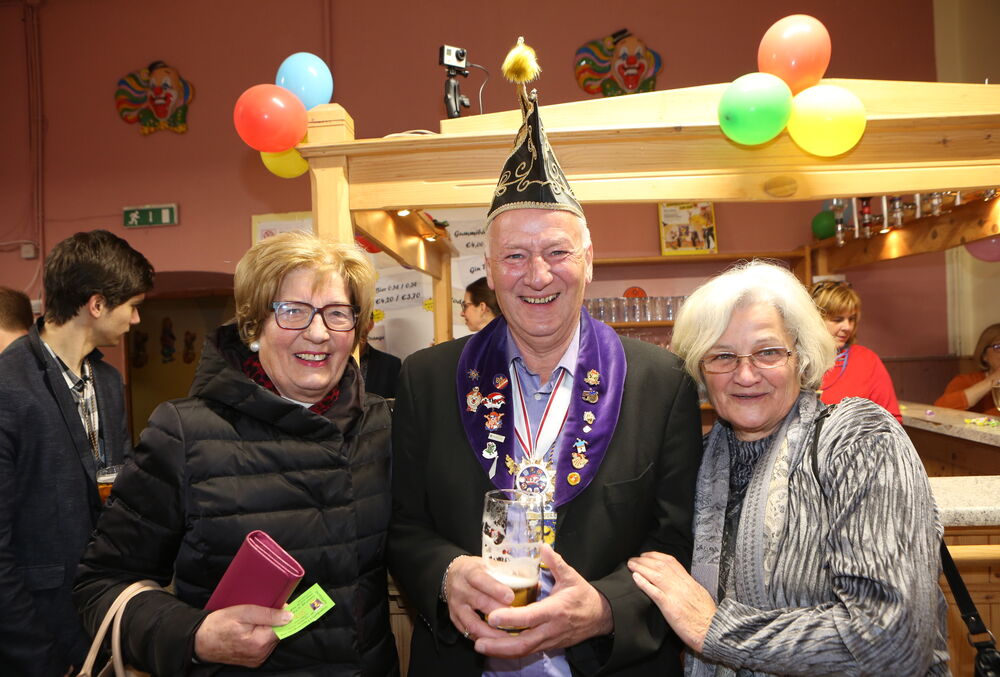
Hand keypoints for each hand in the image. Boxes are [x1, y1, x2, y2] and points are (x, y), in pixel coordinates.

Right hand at [193, 605, 291, 666]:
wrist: (199, 641)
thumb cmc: (217, 625)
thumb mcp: (243, 612)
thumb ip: (268, 614)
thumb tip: (289, 616)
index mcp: (260, 643)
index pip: (285, 628)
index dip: (284, 615)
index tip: (285, 605)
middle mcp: (260, 655)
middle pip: (278, 633)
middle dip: (274, 620)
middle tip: (261, 609)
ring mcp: (256, 659)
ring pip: (271, 638)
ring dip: (267, 627)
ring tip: (252, 619)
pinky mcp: (252, 660)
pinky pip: (263, 645)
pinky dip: (260, 635)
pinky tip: (250, 628)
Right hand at [445, 555, 514, 642]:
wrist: (453, 574)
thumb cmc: (477, 570)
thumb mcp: (489, 565)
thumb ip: (509, 575)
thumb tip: (538, 586)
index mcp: (470, 572)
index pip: (481, 580)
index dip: (496, 589)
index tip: (510, 597)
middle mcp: (461, 589)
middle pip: (479, 602)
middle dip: (498, 613)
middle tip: (516, 620)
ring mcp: (456, 606)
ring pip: (473, 623)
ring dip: (492, 632)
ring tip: (509, 638)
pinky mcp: (455, 619)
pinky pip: (468, 633)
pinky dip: (484, 638)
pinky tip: (497, 643)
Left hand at [475, 545, 612, 657]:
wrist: (600, 618)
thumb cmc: (583, 596)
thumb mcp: (572, 577)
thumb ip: (556, 562)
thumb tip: (542, 546)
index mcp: (555, 610)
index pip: (530, 617)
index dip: (511, 618)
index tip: (492, 617)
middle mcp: (551, 629)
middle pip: (523, 643)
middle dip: (499, 645)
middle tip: (478, 641)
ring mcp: (549, 640)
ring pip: (523, 651)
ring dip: (501, 651)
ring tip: (480, 645)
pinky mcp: (548, 646)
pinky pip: (527, 651)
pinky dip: (509, 651)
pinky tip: (494, 647)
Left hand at [628, 551, 715, 652]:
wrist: (712, 630)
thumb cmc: (708, 616)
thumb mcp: (700, 595)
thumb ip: (689, 587)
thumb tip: (681, 582)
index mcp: (689, 581)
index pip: (671, 562)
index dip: (656, 556)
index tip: (647, 555)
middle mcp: (682, 584)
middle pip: (661, 565)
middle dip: (645, 559)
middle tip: (634, 558)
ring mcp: (675, 594)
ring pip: (655, 575)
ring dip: (640, 568)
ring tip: (631, 565)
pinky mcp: (670, 607)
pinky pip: (654, 592)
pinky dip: (644, 583)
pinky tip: (635, 578)